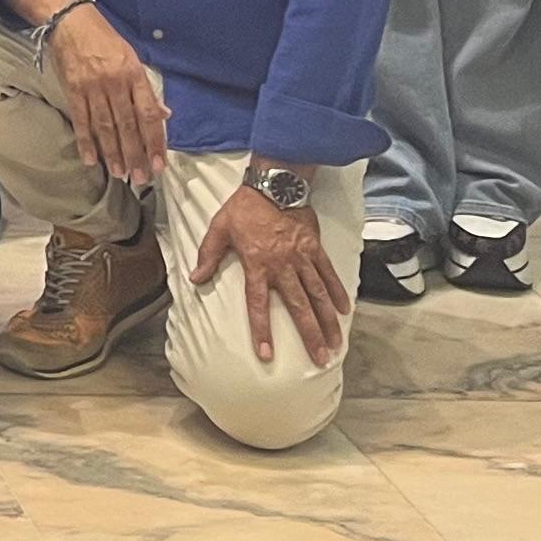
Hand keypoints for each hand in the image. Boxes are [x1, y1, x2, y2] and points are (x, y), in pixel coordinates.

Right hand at [50, 4, 169, 190]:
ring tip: (120, 173)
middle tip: (140, 178)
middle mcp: (115, 82)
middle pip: (128, 125)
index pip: (149, 114)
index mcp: (134, 74)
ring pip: (106, 127)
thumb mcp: (132, 57)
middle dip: (135, 154)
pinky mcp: (73, 89)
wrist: (70, 20)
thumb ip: (146, 89)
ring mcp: (92, 87)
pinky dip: (86, 141)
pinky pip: (81, 120)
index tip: (159, 164)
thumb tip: (164, 115)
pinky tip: (91, 159)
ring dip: (113, 153)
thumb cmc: (104, 38)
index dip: (155, 141)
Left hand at [191, 179, 350, 366]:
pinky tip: (345, 311)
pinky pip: (328, 274)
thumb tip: (194, 279)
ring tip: (335, 343)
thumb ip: (208, 255)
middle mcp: (282, 266)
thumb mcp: (219, 228)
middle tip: (320, 358)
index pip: (258, 304)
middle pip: (298, 306)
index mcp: (257, 264)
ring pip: (318, 295)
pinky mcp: (315, 249)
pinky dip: (338, 292)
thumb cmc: (244, 207)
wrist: (274, 183)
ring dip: (327, 320)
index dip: (262, 330)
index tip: (266, 354)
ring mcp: (302, 258)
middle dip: (309, 334)